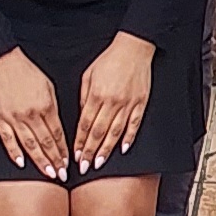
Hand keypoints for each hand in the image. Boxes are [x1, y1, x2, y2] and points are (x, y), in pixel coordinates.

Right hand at [0, 49, 68, 180]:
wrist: (3, 61)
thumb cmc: (27, 71)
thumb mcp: (49, 86)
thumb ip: (54, 108)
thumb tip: (58, 129)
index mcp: (46, 105)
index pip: (58, 134)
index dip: (63, 150)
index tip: (68, 162)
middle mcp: (31, 114)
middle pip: (46, 143)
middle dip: (55, 160)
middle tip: (62, 174)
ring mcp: (14, 117)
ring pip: (29, 145)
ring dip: (40, 161)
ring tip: (48, 173)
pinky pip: (8, 139)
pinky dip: (14, 153)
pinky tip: (21, 163)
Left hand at [74, 32, 154, 172]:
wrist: (133, 49)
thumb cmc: (109, 60)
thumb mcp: (88, 75)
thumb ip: (84, 96)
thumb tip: (81, 116)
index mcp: (96, 94)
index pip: (85, 124)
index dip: (79, 141)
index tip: (75, 155)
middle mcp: (111, 102)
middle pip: (98, 132)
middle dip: (90, 151)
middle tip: (84, 166)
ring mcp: (127, 104)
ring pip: (115, 132)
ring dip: (106, 150)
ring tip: (99, 163)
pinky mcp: (140, 103)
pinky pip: (134, 124)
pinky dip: (128, 138)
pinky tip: (122, 149)